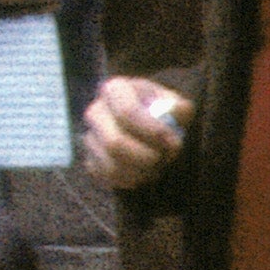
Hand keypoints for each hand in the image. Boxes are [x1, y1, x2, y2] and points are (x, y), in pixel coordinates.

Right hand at [81, 73, 189, 192]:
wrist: (147, 126)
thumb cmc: (162, 112)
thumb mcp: (175, 103)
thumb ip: (179, 108)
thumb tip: (175, 113)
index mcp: (115, 89)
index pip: (126, 112)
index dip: (152, 131)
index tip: (174, 142)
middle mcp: (95, 112)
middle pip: (113, 143)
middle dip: (146, 156)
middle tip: (167, 157)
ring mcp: (89, 137)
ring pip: (111, 165)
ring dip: (142, 171)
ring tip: (159, 166)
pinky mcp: (91, 161)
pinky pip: (108, 177)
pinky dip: (132, 180)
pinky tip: (146, 172)